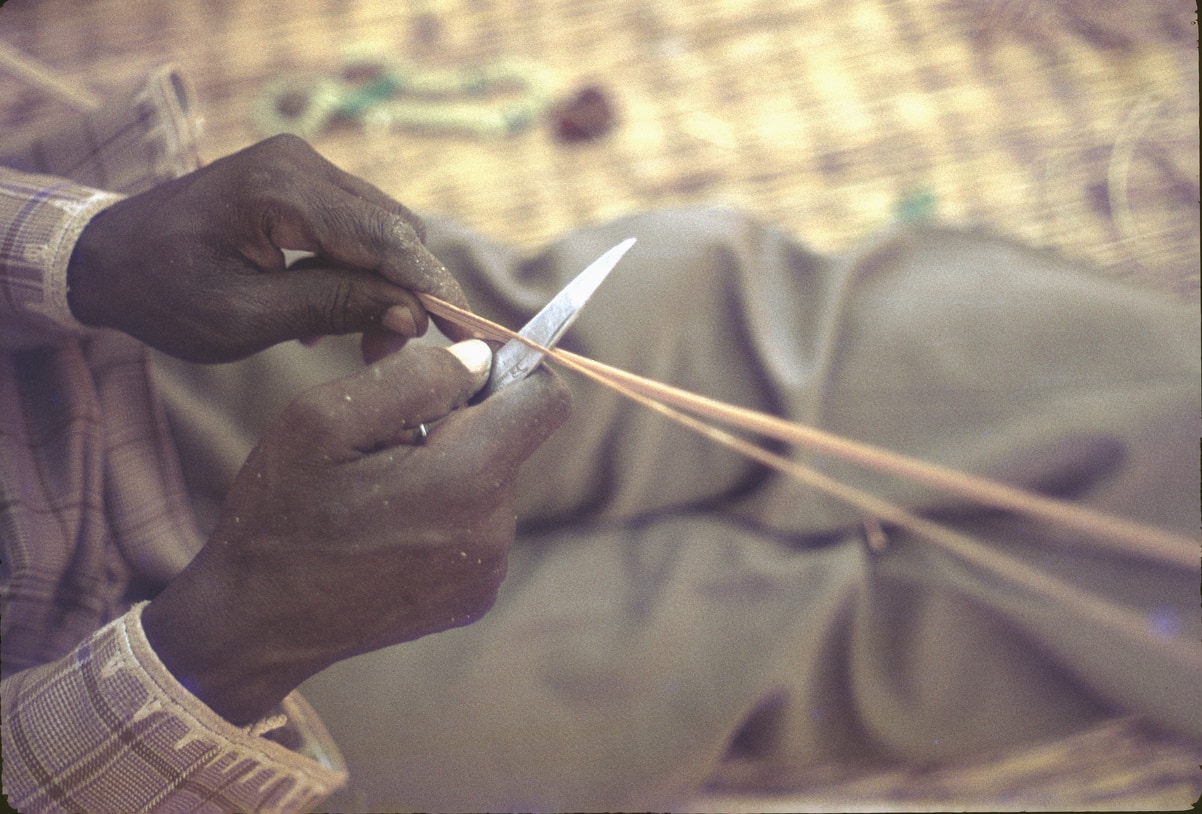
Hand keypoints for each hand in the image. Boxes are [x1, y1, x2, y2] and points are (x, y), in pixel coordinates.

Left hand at [67, 134, 470, 361]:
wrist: (109, 257)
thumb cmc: (165, 293)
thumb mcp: (247, 316)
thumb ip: (335, 307)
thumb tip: (413, 315)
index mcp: (283, 191)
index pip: (386, 237)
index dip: (432, 287)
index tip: (467, 332)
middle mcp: (302, 164)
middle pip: (394, 228)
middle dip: (408, 292)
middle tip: (388, 352)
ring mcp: (303, 167)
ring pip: (383, 228)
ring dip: (386, 285)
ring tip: (362, 340)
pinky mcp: (303, 181)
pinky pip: (358, 226)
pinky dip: (362, 270)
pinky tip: (335, 312)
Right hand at [141, 340, 571, 724]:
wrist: (255, 625)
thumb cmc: (280, 514)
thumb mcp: (323, 420)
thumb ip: (414, 375)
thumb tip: (480, 359)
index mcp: (466, 477)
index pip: (546, 400)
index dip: (511, 372)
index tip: (460, 375)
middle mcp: (493, 529)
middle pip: (511, 440)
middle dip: (460, 425)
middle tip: (384, 447)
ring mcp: (488, 571)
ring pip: (492, 483)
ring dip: (448, 471)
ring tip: (377, 496)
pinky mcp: (476, 598)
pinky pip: (478, 528)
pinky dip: (444, 516)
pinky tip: (386, 534)